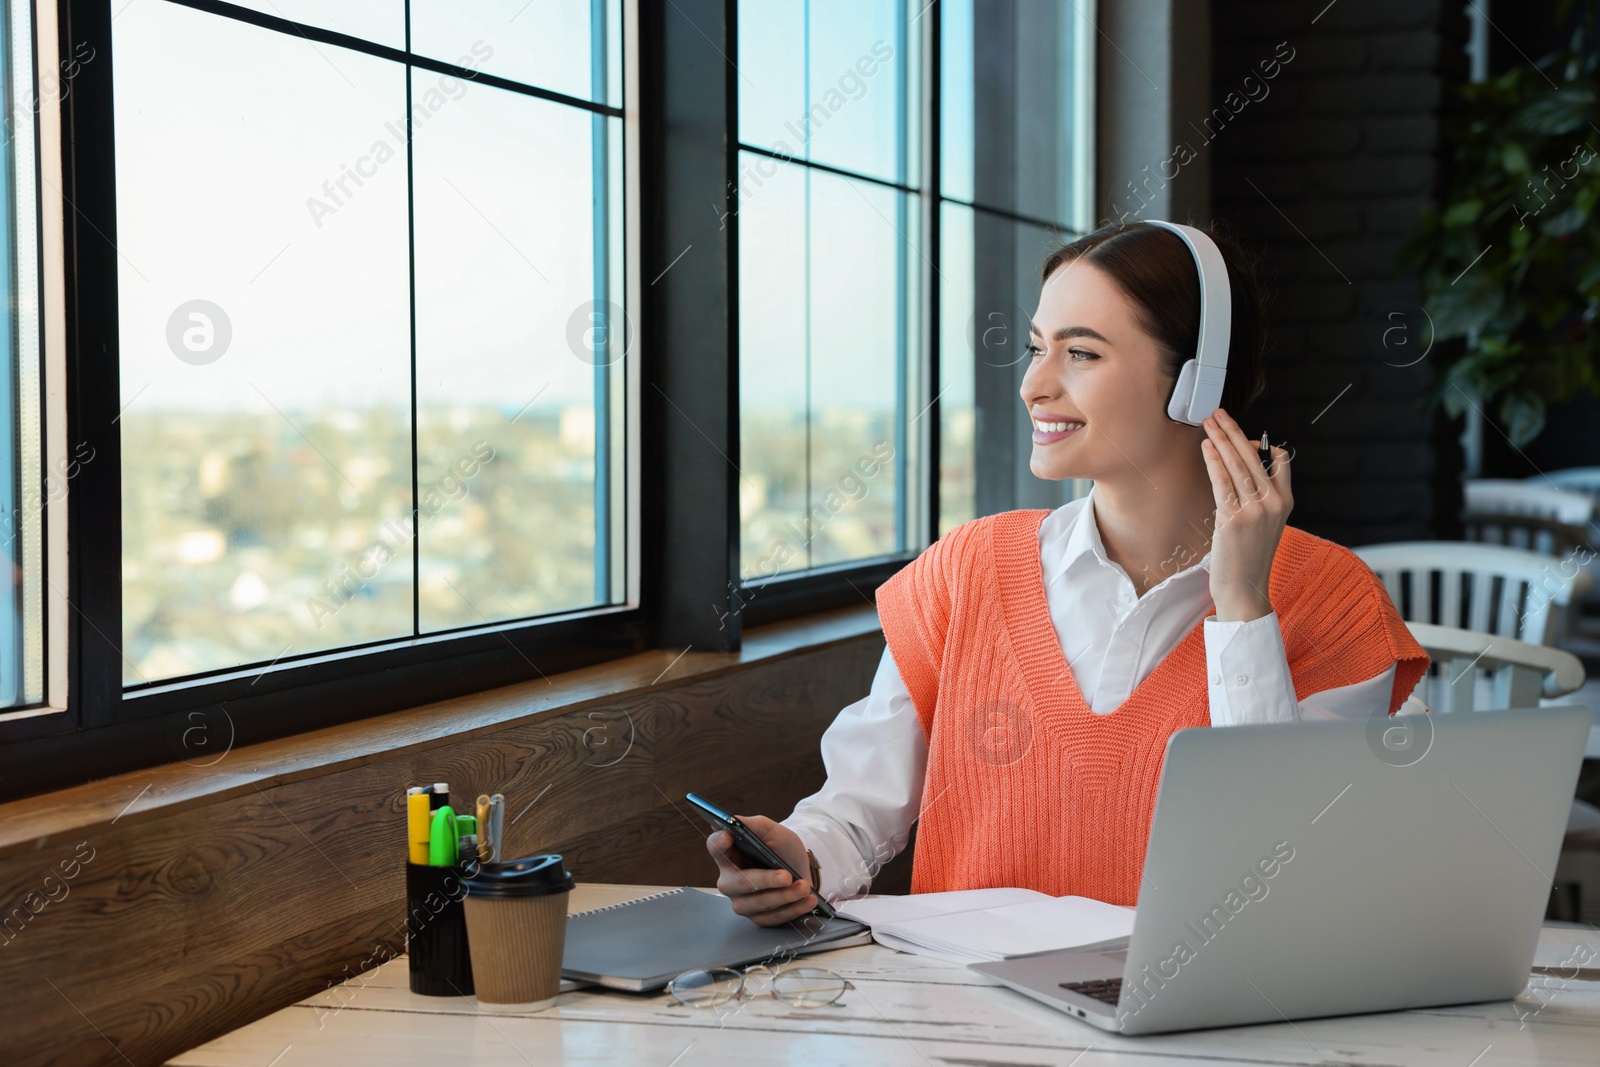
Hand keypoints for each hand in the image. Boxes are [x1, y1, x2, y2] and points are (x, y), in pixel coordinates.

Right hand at [705, 815, 819, 926]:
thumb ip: (754, 825)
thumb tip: (735, 820)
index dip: (718, 842)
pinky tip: (807, 900)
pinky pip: (773, 918)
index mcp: (729, 854)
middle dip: (764, 880)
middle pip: (738, 882)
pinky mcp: (758, 917)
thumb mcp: (773, 831)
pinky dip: (793, 909)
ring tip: (803, 887)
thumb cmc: (781, 848)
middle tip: (786, 876)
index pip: (715, 847)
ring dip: (784, 896)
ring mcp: (743, 901)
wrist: (799, 869)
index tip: (729, 836)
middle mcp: (730, 880)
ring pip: (758, 904)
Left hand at [1200, 407, 1292, 621]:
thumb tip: (1242, 468)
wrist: (1245, 589)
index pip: (1279, 460)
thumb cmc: (1248, 555)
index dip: (1257, 441)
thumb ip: (1259, 495)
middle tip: (1217, 413)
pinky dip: (1213, 461)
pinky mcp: (1234, 518)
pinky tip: (1206, 447)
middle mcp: (1274, 502)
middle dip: (1233, 431)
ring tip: (1208, 423)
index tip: (1237, 429)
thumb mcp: (1264, 523)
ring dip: (1220, 439)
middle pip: (1253, 457)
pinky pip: (1222, 482)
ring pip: (1237, 465)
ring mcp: (1255, 510)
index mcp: (1286, 501)